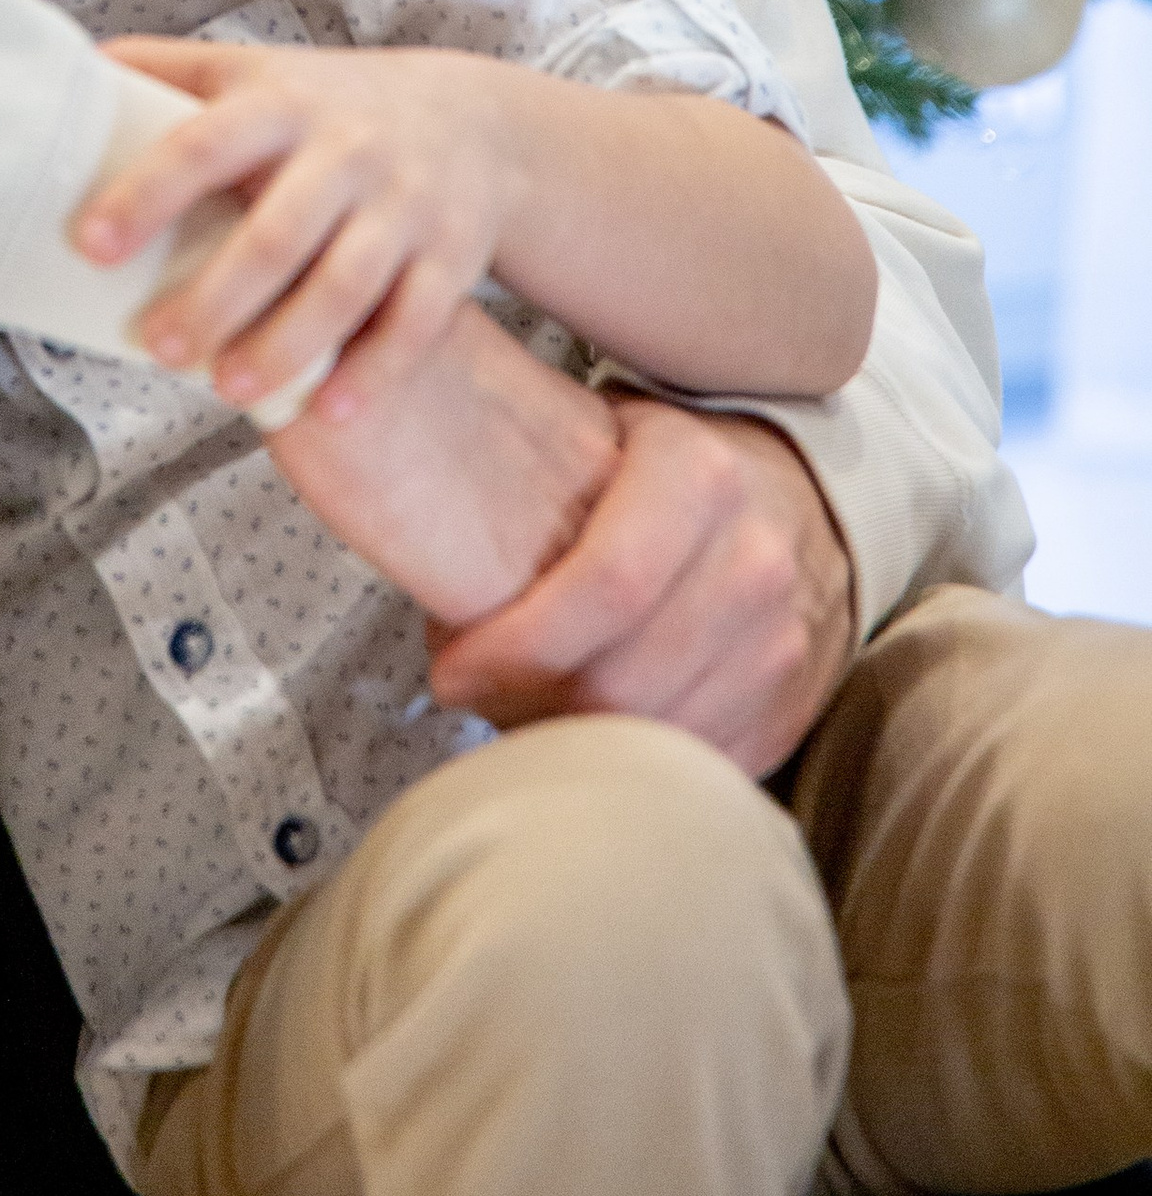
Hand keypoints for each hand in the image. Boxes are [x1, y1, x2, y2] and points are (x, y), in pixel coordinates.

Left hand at [79, 32, 515, 414]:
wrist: (475, 121)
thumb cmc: (332, 105)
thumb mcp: (256, 70)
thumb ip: (171, 69)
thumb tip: (77, 71)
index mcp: (282, 103)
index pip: (204, 143)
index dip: (146, 195)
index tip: (91, 245)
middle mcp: (347, 149)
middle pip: (276, 233)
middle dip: (214, 297)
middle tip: (157, 348)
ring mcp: (405, 204)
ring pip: (345, 285)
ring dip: (284, 343)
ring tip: (226, 388)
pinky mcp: (453, 257)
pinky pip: (415, 322)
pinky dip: (373, 372)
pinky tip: (327, 409)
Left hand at [425, 395, 854, 775]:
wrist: (795, 502)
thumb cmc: (660, 470)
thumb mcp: (600, 432)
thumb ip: (522, 471)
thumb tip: (400, 521)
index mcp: (698, 476)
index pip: (605, 586)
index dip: (515, 645)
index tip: (450, 669)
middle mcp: (752, 561)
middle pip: (622, 679)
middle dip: (525, 703)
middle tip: (472, 696)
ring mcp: (780, 642)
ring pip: (654, 733)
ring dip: (568, 739)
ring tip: (515, 709)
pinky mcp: (788, 708)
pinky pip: (692, 763)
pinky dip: (625, 762)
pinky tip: (581, 733)